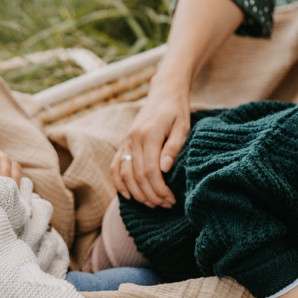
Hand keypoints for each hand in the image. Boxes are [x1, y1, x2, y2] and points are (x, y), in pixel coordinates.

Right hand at [110, 89, 189, 207]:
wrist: (163, 93)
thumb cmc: (177, 111)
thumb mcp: (182, 127)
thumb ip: (173, 147)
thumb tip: (165, 169)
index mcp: (149, 134)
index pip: (150, 171)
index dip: (159, 189)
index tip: (171, 199)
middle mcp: (133, 139)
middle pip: (137, 176)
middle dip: (151, 195)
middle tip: (166, 205)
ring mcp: (126, 141)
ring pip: (124, 175)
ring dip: (137, 193)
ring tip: (153, 204)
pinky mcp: (123, 143)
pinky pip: (115, 166)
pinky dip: (119, 183)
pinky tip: (129, 196)